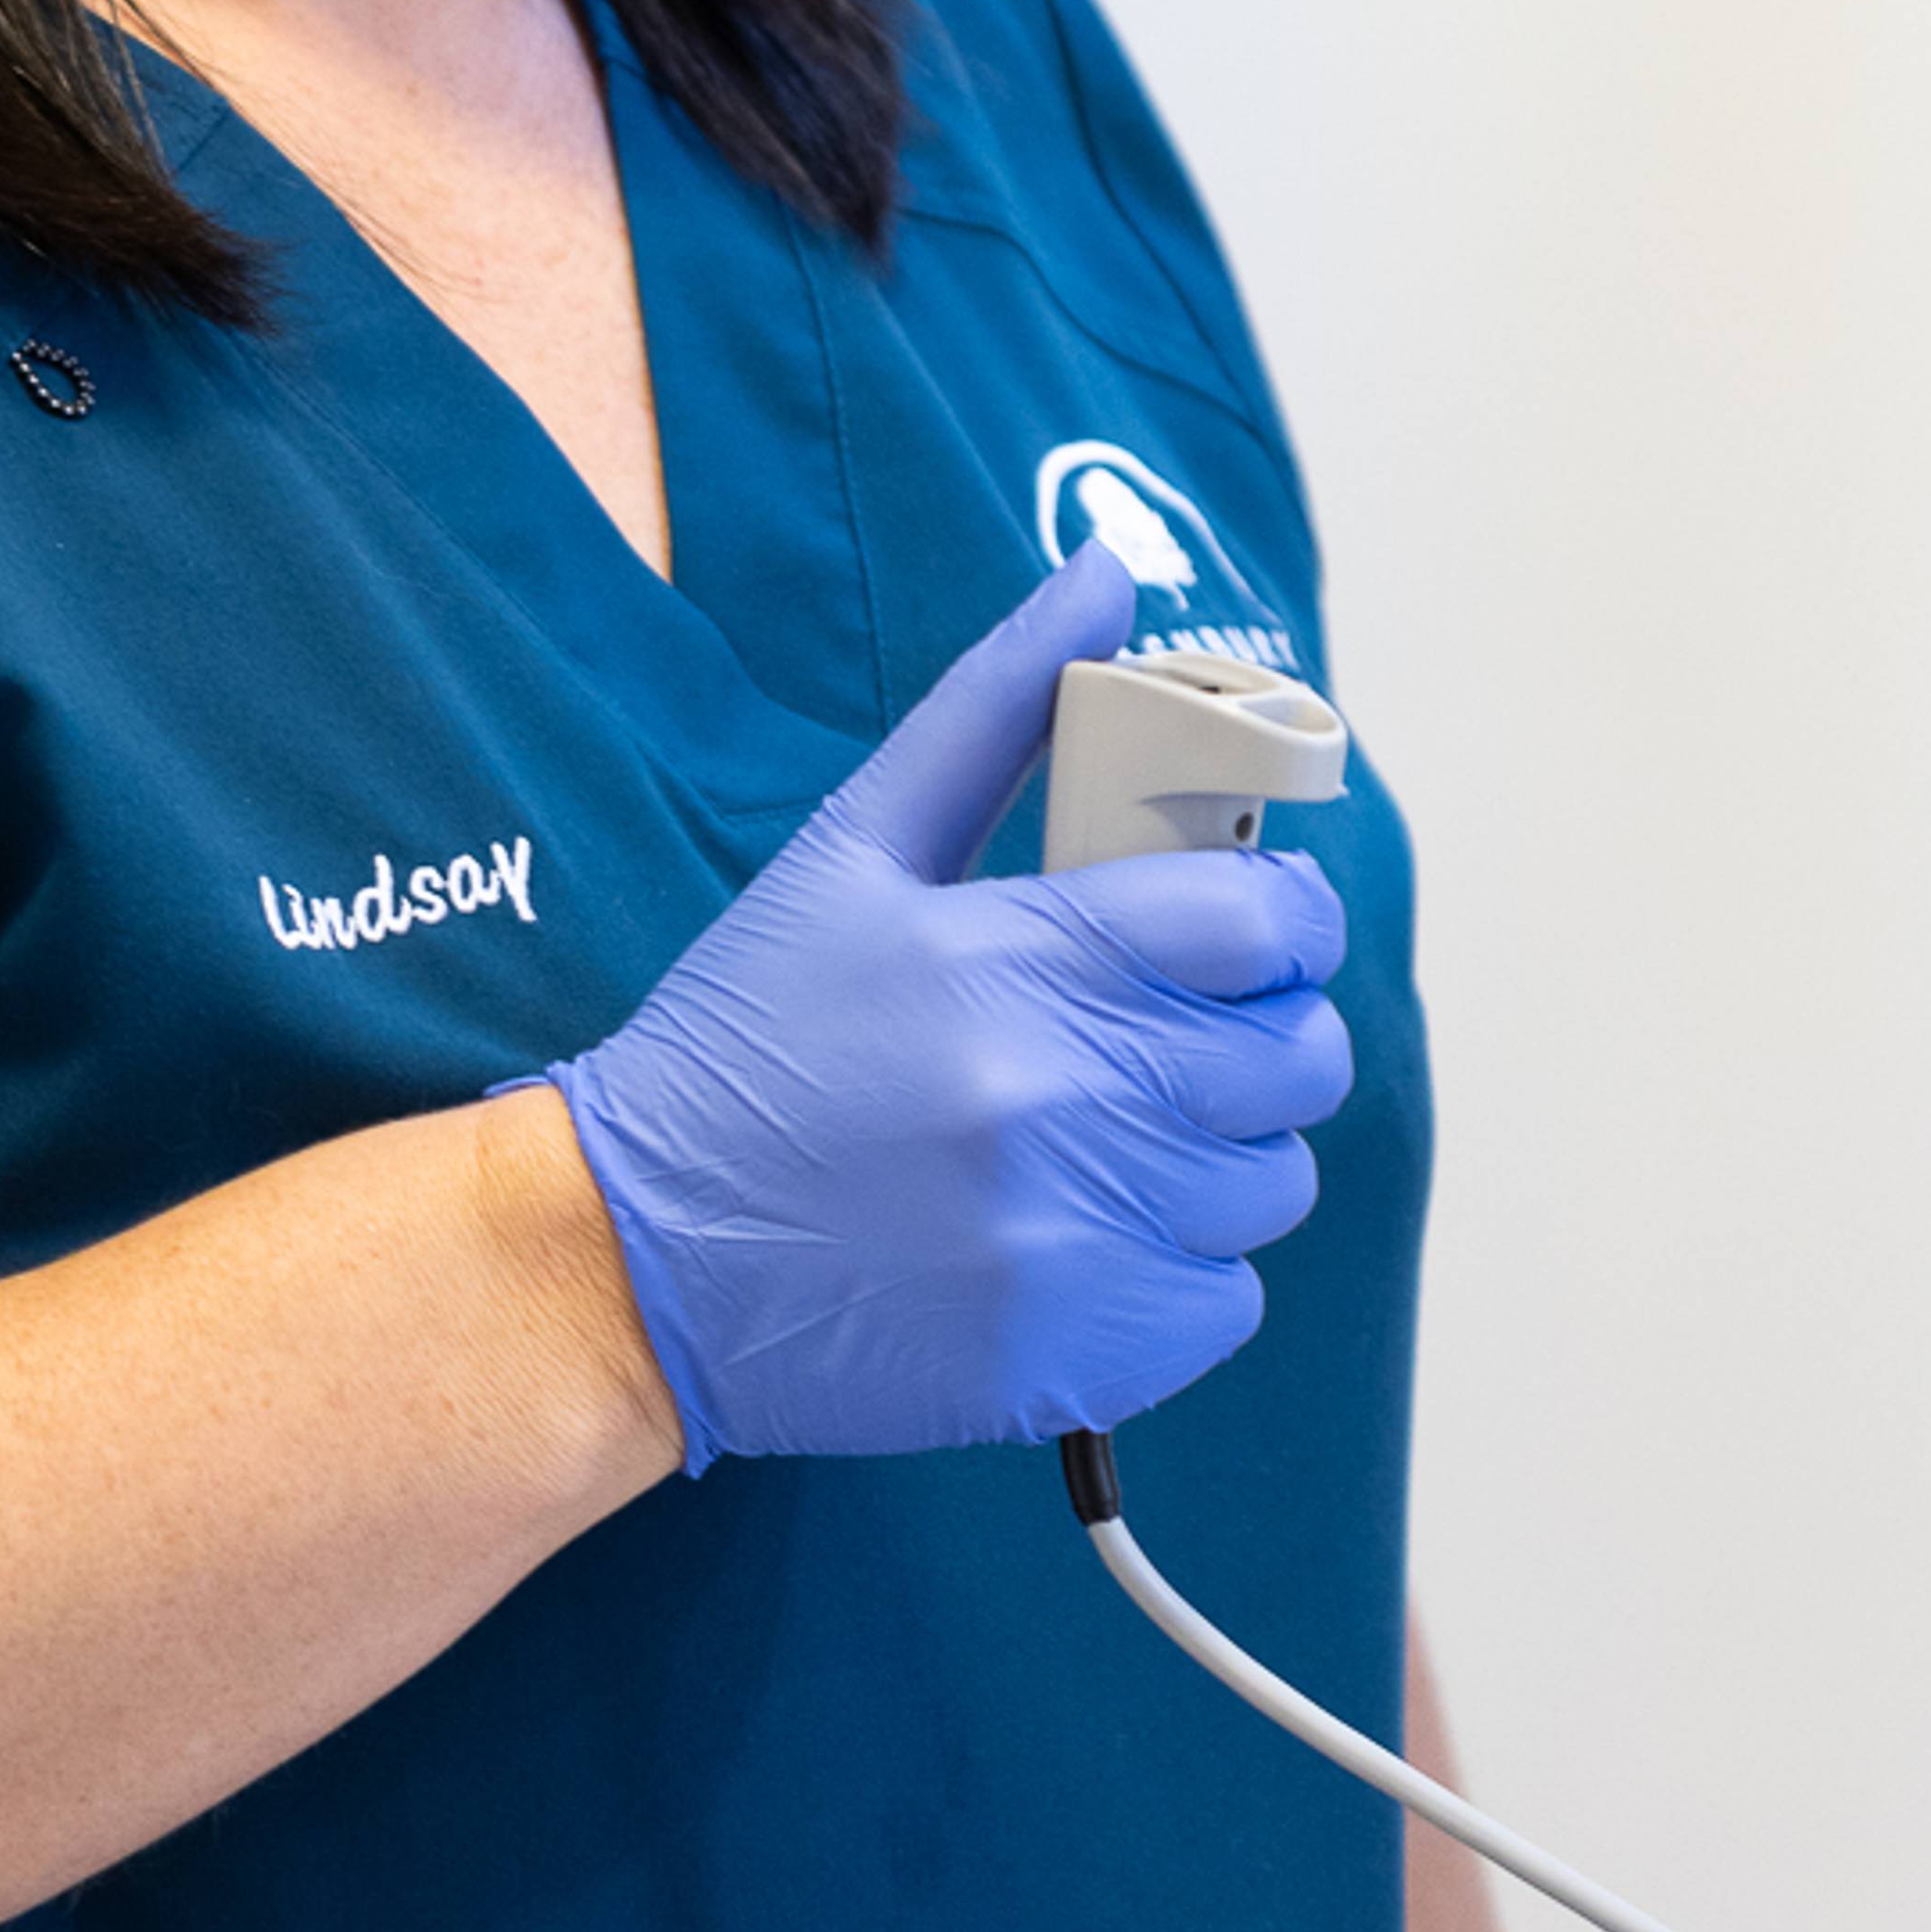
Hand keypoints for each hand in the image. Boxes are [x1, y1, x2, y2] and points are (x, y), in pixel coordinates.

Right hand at [540, 542, 1353, 1467]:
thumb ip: (996, 704)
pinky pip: (1224, 1301)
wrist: (634, 1256)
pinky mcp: (1068, 1359)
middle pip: (1296, 1058)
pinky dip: (1182, 1268)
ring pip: (1271, 1183)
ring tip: (1123, 1130)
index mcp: (1015, 957)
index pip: (1260, 925)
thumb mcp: (852, 847)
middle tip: (1187, 1026)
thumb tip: (1107, 572)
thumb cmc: (744, 1038)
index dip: (1287, 918)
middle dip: (1266, 1031)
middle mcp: (1059, 1100)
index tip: (1255, 927)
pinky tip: (1089, 1229)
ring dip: (1223, 1150)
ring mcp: (1071, 1240)